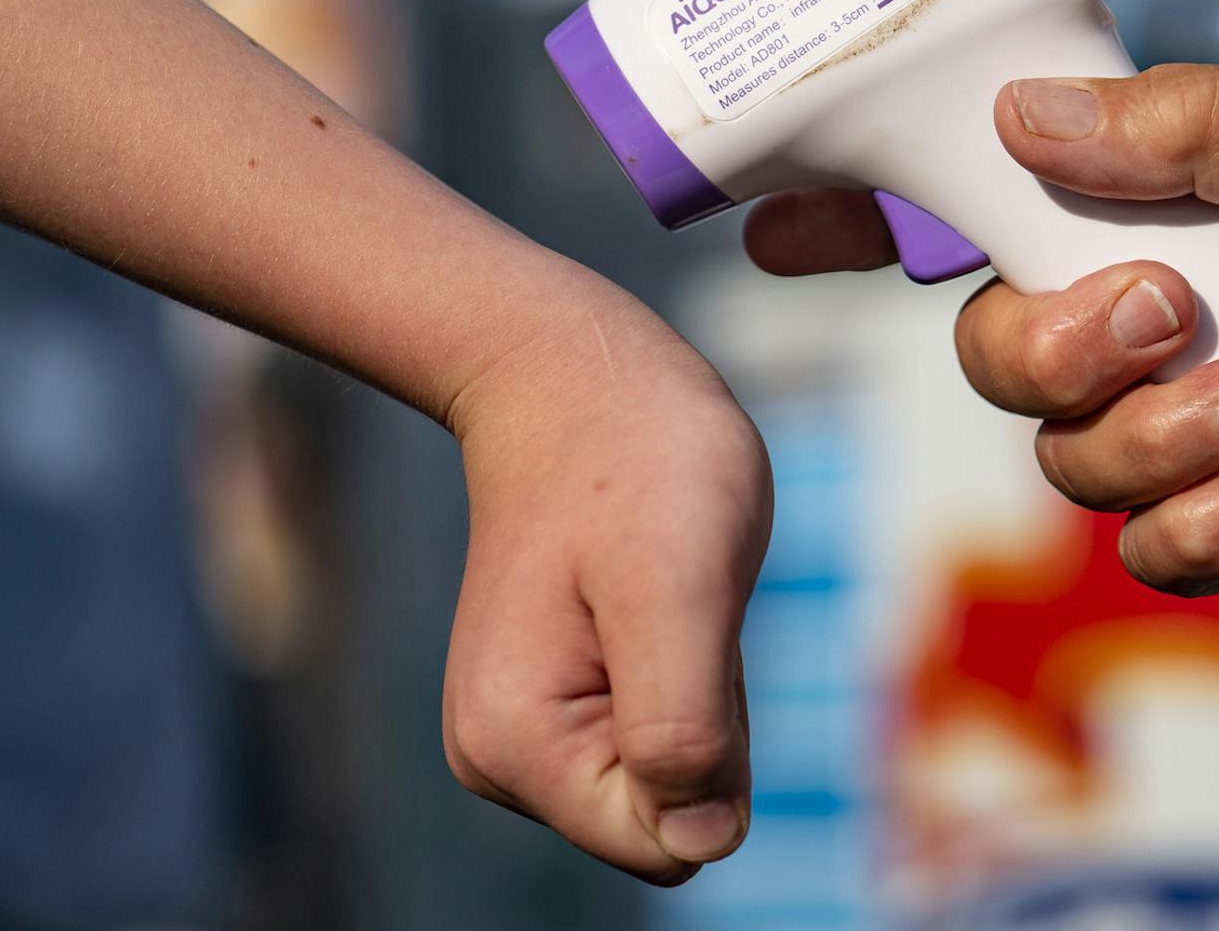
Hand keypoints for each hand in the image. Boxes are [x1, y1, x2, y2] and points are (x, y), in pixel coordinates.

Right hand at [439, 277, 770, 882]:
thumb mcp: (679, 582)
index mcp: (516, 748)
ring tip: (667, 590)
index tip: (687, 639)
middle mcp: (501, 759)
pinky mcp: (560, 692)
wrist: (576, 373)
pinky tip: (658, 596)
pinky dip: (689, 666)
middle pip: (672, 812)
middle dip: (710, 719)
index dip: (717, 754)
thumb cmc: (639, 459)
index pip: (668, 844)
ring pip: (675, 770)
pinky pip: (664, 725)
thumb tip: (701, 845)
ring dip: (702, 685)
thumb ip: (684, 725)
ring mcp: (527, 727)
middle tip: (679, 605)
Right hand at [745, 65, 1218, 674]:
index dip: (875, 211)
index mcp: (1177, 200)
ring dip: (1157, 437)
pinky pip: (1150, 548)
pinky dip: (1207, 528)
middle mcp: (1165, 307)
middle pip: (997, 344)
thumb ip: (1191, 131)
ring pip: (1066, 456)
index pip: (992, 198)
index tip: (777, 222)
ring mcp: (1197, 420)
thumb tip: (1020, 114)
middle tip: (1160, 317)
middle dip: (1055, 342)